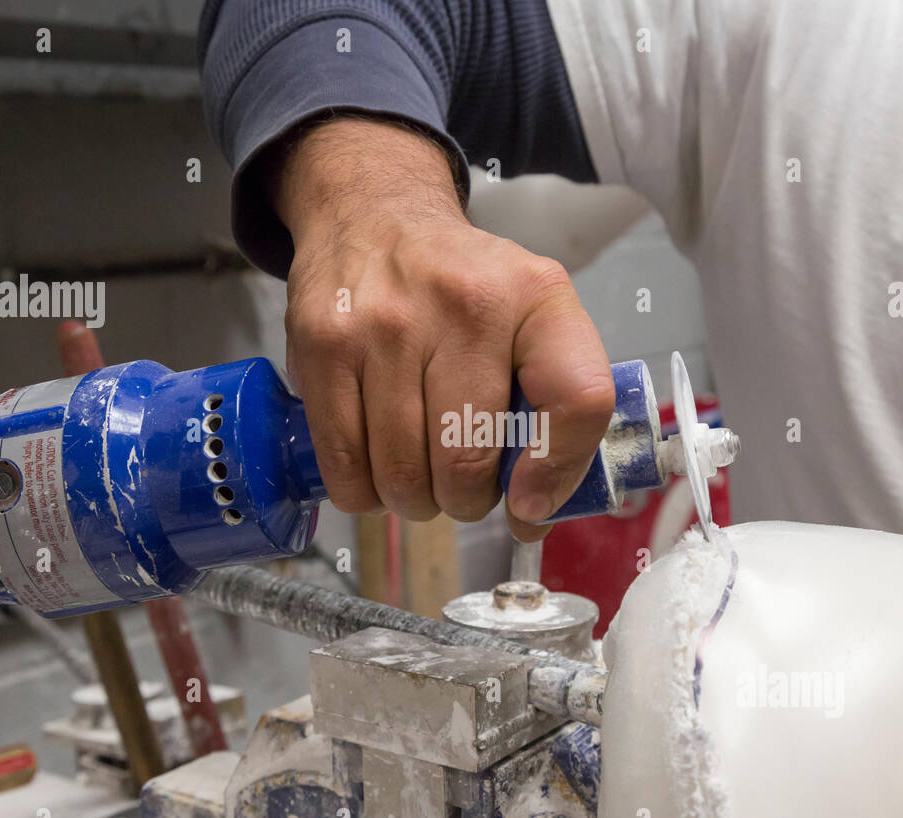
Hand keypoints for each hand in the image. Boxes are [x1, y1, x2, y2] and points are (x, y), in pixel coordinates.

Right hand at [268, 117, 613, 540]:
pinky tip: (373, 466)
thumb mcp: (535, 317)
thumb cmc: (464, 288)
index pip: (578, 400)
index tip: (529, 500)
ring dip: (413, 499)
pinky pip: (344, 466)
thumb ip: (557, 409)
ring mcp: (387, 325)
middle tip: (458, 482)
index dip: (556, 472)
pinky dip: (361, 491)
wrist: (373, 216)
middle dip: (464, 500)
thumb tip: (531, 517)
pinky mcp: (324, 345)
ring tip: (417, 471)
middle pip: (468, 463)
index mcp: (537, 298)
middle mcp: (465, 304)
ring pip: (403, 475)